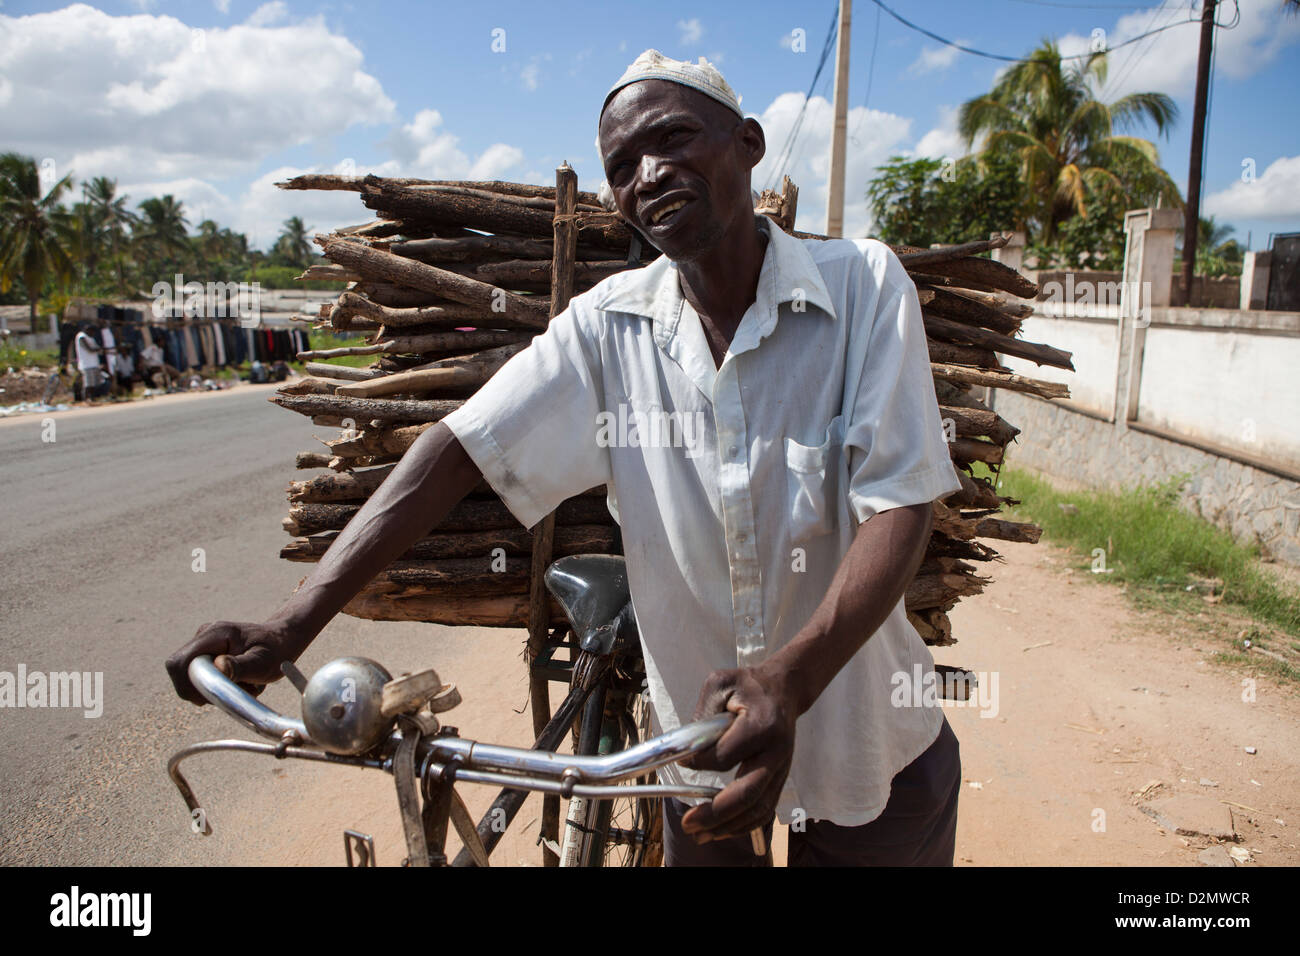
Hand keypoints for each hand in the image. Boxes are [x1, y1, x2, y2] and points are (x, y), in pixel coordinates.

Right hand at [164, 620, 300, 704]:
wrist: (284, 640)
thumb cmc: (276, 649)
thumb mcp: (263, 661)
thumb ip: (240, 666)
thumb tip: (218, 667)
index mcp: (214, 634)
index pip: (178, 663)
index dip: (186, 685)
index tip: (211, 696)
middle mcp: (204, 637)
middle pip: (181, 673)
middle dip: (203, 690)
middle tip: (235, 691)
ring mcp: (204, 645)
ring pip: (191, 679)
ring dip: (215, 689)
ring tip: (244, 684)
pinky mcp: (207, 655)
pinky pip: (202, 678)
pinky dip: (219, 686)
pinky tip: (241, 682)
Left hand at [678, 666, 797, 842]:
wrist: (783, 690)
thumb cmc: (747, 686)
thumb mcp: (720, 684)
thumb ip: (703, 716)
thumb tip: (687, 753)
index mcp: (761, 725)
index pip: (725, 755)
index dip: (699, 763)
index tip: (681, 761)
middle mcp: (776, 752)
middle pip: (748, 793)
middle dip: (716, 814)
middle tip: (689, 824)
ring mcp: (782, 768)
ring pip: (758, 808)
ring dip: (728, 827)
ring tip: (700, 835)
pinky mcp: (780, 778)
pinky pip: (763, 809)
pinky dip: (742, 825)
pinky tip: (720, 831)